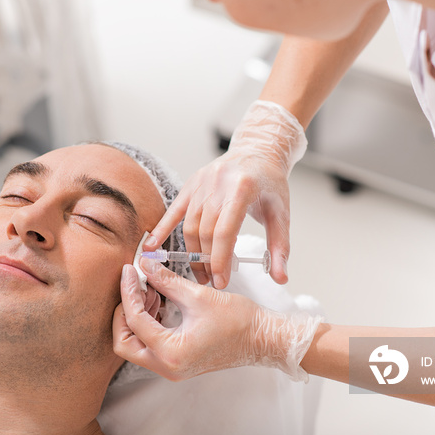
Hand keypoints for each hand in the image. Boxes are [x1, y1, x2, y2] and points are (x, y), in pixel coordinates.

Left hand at [112, 261, 320, 381]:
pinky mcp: (177, 361)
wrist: (262, 339)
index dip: (128, 292)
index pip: (134, 320)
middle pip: (124, 343)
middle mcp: (167, 366)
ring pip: (135, 345)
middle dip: (124, 312)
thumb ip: (166, 280)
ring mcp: (171, 367)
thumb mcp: (198, 295)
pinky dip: (149, 323)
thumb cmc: (239, 322)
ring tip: (151, 289)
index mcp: (171, 353)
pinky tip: (159, 300)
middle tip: (133, 285)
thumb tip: (145, 265)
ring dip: (136, 316)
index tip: (129, 271)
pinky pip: (151, 345)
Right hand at [143, 101, 307, 288]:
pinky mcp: (191, 184)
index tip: (220, 282)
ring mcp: (201, 182)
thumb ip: (280, 248)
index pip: (225, 232)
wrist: (258, 152)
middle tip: (211, 282)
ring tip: (200, 273)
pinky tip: (152, 246)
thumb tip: (281, 278)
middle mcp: (218, 183)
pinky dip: (162, 229)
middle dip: (206, 261)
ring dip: (192, 252)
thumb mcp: (282, 215)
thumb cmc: (270, 184)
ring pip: (190, 224)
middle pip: (205, 231)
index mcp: (242, 188)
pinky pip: (174, 210)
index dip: (220, 260)